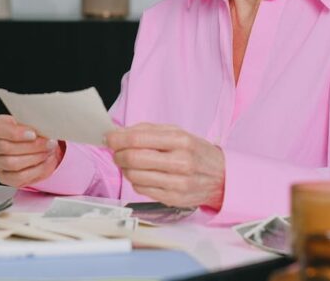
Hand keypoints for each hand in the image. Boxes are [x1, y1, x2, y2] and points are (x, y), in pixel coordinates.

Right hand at [0, 114, 64, 187]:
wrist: (36, 144)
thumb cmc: (32, 131)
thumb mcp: (34, 122)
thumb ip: (35, 124)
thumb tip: (46, 128)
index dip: (16, 133)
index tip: (33, 134)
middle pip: (6, 147)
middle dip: (31, 147)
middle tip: (49, 143)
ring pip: (12, 164)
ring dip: (35, 158)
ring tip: (49, 152)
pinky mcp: (5, 177)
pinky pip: (19, 177)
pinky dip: (37, 170)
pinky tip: (46, 162)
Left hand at [106, 123, 224, 208]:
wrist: (221, 177)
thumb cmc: (195, 152)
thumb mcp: (178, 133)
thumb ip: (148, 131)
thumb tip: (119, 132)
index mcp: (181, 140)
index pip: (139, 138)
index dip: (118, 138)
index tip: (108, 137)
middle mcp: (180, 162)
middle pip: (134, 158)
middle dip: (118, 154)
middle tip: (115, 151)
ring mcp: (177, 183)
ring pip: (135, 176)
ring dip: (125, 168)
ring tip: (129, 162)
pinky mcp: (173, 199)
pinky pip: (141, 189)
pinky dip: (135, 180)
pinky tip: (142, 174)